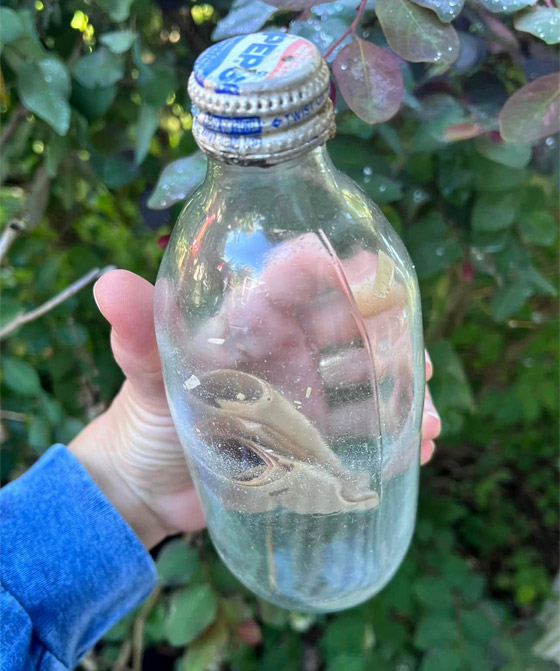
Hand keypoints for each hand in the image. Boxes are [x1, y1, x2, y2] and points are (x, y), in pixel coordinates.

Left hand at [70, 268, 440, 549]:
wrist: (149, 484)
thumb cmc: (146, 417)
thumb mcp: (142, 375)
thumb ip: (134, 335)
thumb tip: (105, 284)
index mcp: (252, 322)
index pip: (294, 280)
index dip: (329, 268)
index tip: (365, 271)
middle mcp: (289, 350)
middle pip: (350, 325)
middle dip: (388, 331)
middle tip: (416, 353)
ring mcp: (308, 394)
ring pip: (369, 379)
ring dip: (403, 391)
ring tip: (424, 418)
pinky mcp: (317, 438)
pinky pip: (365, 431)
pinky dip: (392, 437)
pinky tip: (413, 450)